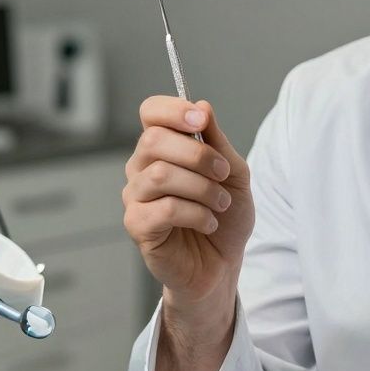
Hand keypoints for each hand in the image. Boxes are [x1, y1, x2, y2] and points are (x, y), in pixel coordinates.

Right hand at [123, 97, 253, 324]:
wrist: (223, 264)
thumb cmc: (225, 217)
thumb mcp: (233, 173)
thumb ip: (217, 141)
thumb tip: (202, 106)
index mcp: (163, 148)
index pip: (151, 112)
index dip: (172, 109)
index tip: (201, 120)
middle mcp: (142, 168)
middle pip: (153, 140)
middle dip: (198, 155)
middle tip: (223, 174)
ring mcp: (136, 197)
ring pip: (159, 175)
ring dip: (201, 187)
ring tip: (220, 203)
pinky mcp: (137, 226)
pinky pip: (163, 209)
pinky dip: (195, 213)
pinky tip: (208, 222)